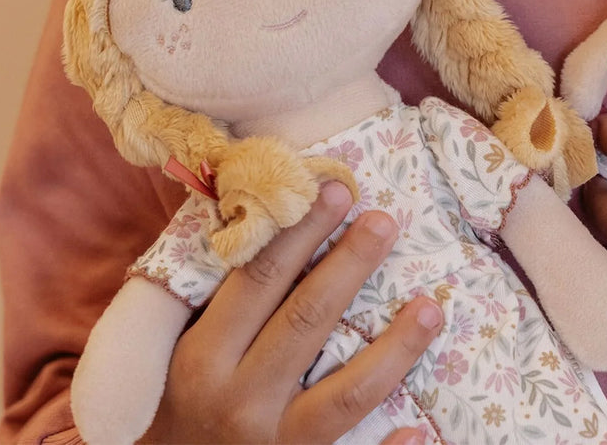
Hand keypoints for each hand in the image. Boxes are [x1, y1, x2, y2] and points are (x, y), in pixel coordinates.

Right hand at [143, 181, 441, 443]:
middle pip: (306, 319)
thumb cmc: (175, 406)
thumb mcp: (177, 351)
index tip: (336, 188)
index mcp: (203, 357)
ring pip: (346, 392)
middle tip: (385, 220)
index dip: (300, 229)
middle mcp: (238, 399)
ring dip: (395, 347)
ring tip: (430, 307)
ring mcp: (274, 443)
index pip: (258, 278)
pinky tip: (421, 427)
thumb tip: (260, 216)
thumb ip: (215, 296)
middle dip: (350, 264)